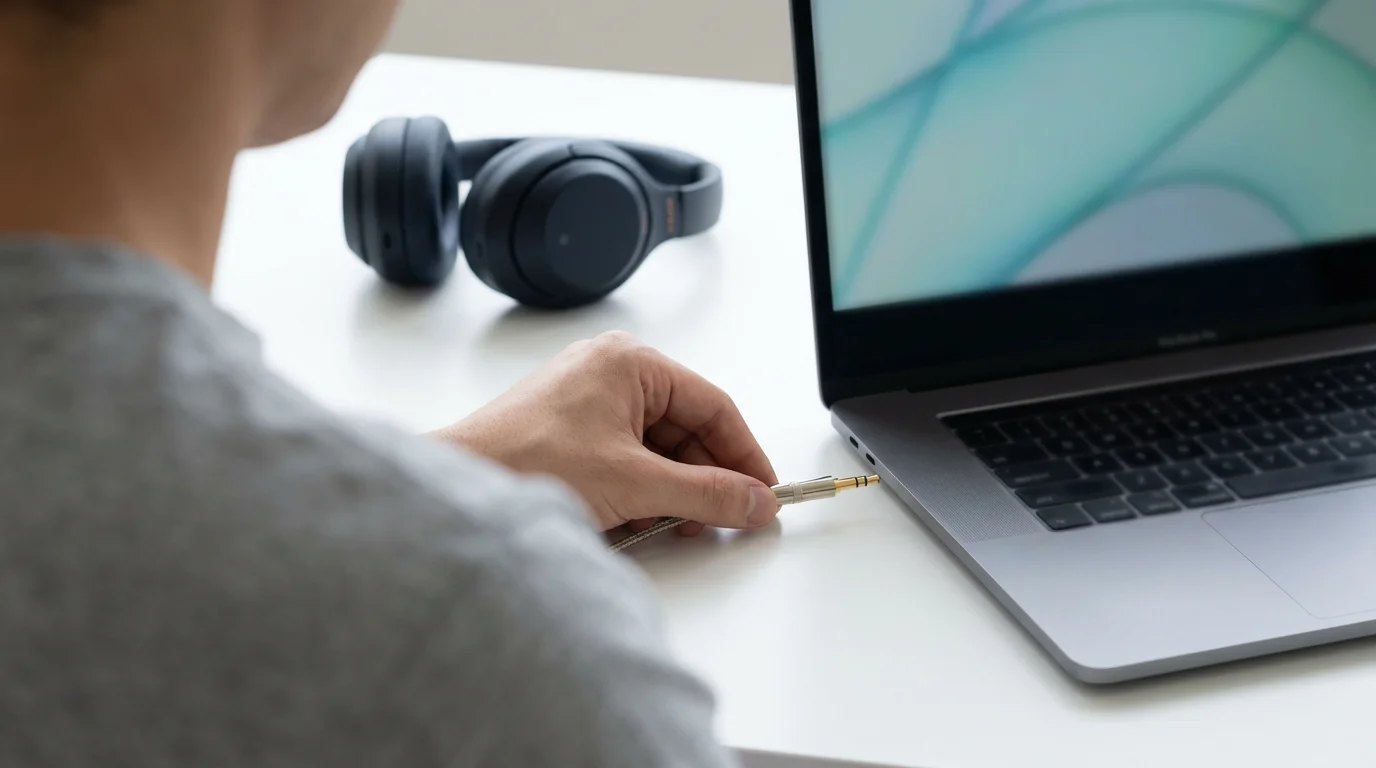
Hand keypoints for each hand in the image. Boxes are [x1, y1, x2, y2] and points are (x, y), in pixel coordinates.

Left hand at [435, 332, 781, 534]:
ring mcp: (587, 400)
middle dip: (707, 477)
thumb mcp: (635, 484)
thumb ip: (706, 495)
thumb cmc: (526, 462)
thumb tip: (754, 502)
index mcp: (631, 362)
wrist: (457, 486)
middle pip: (687, 427)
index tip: (763, 493)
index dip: (745, 454)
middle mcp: (610, 371)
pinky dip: (642, 488)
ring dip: (674, 489)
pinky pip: (627, 456)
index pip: (714, 406)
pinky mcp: (570, 430)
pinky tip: (641, 519)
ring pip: (657, 446)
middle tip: (728, 518)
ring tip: (677, 525)